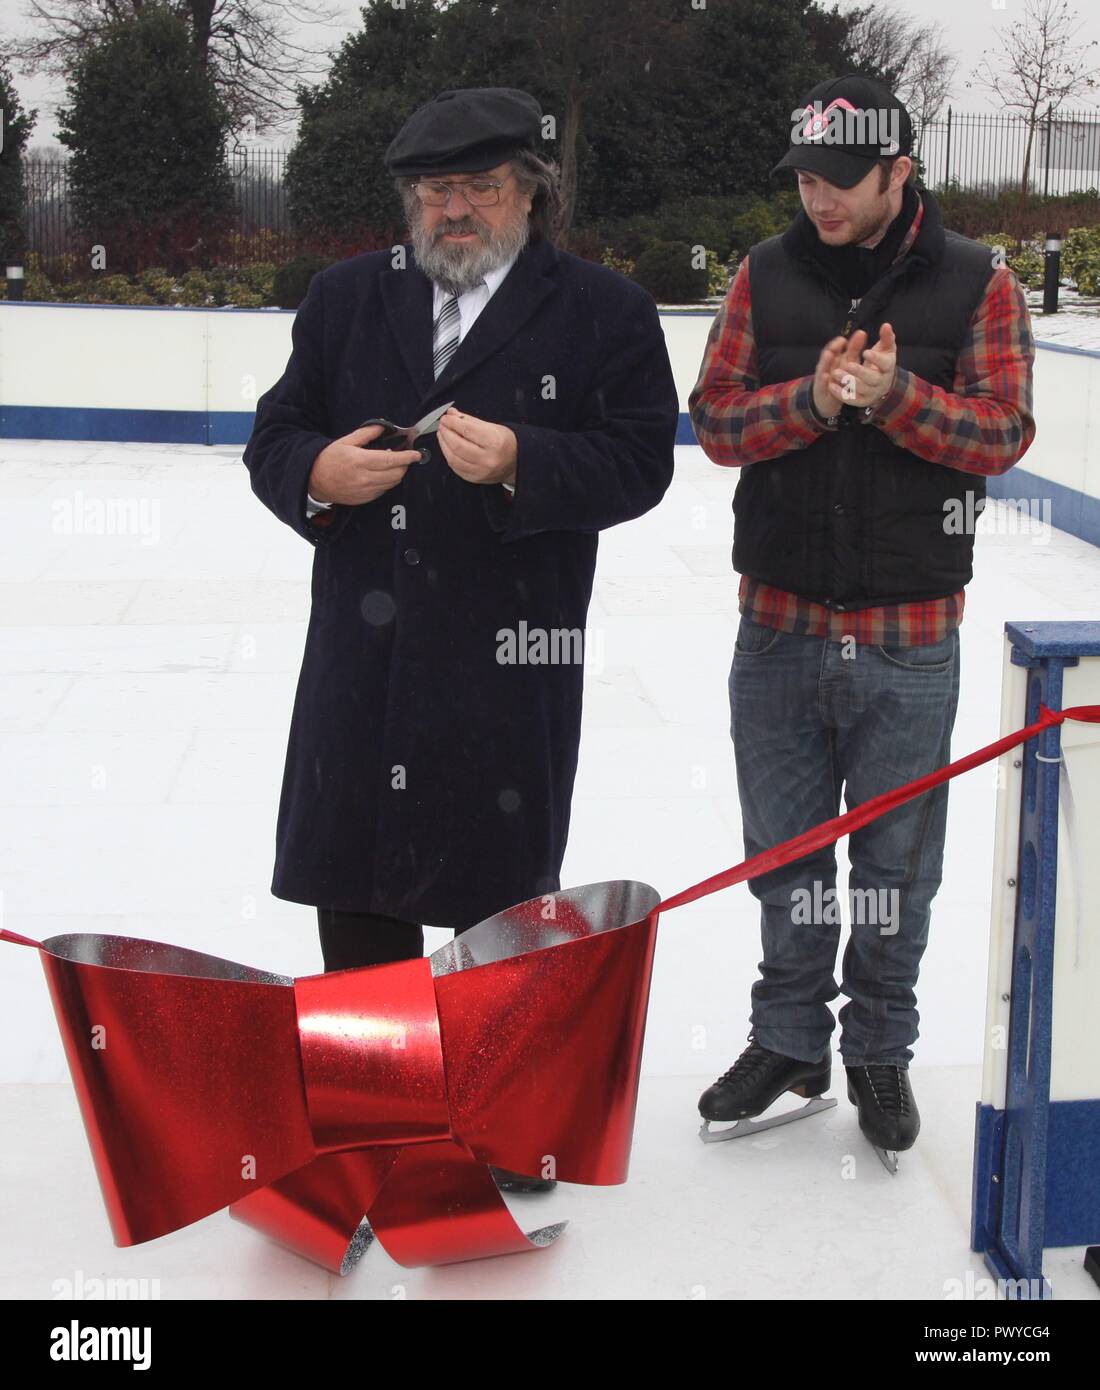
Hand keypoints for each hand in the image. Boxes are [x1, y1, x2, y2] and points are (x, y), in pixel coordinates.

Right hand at [308, 424, 422, 505]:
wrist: (315, 480)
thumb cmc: (329, 459)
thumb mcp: (345, 441)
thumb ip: (366, 433)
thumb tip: (383, 427)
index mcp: (361, 461)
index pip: (392, 459)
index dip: (407, 457)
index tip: (416, 454)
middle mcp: (365, 477)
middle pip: (396, 473)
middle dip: (405, 465)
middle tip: (406, 457)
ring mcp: (366, 490)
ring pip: (392, 483)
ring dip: (398, 474)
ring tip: (394, 464)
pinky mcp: (366, 498)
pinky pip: (384, 490)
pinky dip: (388, 482)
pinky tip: (383, 474)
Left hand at [437, 409, 517, 485]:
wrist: (517, 462)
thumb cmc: (506, 443)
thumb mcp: (492, 426)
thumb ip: (469, 420)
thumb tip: (451, 414)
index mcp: (494, 442)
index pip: (467, 430)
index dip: (453, 423)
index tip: (446, 418)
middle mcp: (488, 459)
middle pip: (458, 445)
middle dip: (446, 433)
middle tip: (442, 426)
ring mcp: (481, 471)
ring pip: (453, 459)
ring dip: (444, 445)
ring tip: (442, 435)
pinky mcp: (475, 479)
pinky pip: (455, 468)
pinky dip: (449, 456)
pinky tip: (447, 448)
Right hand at [812, 335, 849, 419]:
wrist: (826, 399)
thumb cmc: (840, 378)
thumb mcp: (848, 363)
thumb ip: (854, 349)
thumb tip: (861, 333)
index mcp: (834, 358)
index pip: (836, 347)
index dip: (842, 341)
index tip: (848, 336)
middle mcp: (827, 366)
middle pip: (829, 354)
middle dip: (834, 347)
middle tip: (840, 341)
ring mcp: (822, 376)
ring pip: (823, 367)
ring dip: (826, 361)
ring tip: (830, 354)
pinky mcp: (820, 389)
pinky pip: (821, 384)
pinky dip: (823, 380)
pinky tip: (826, 377)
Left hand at [829, 323, 897, 409]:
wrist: (881, 385)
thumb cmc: (882, 363)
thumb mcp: (885, 349)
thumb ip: (886, 337)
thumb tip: (886, 325)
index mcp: (888, 368)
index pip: (885, 364)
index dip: (876, 359)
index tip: (866, 352)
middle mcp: (881, 382)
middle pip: (872, 378)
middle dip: (860, 372)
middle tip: (848, 365)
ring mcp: (871, 393)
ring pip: (860, 389)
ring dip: (848, 382)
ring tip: (835, 373)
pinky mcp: (861, 401)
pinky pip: (851, 399)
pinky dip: (841, 394)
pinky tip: (831, 386)